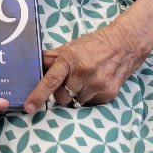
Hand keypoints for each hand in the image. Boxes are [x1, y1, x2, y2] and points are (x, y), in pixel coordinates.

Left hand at [23, 21, 143, 113]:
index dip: (38, 95)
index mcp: (69, 59)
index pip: (51, 80)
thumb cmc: (93, 45)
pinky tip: (96, 83)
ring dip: (77, 94)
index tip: (29, 107)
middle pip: (62, 96)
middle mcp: (83, 73)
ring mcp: (97, 85)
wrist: (124, 45)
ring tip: (85, 80)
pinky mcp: (108, 94)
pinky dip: (90, 96)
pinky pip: (91, 103)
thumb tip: (33, 66)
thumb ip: (52, 59)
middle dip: (61, 93)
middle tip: (68, 82)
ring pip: (76, 101)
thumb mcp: (70, 47)